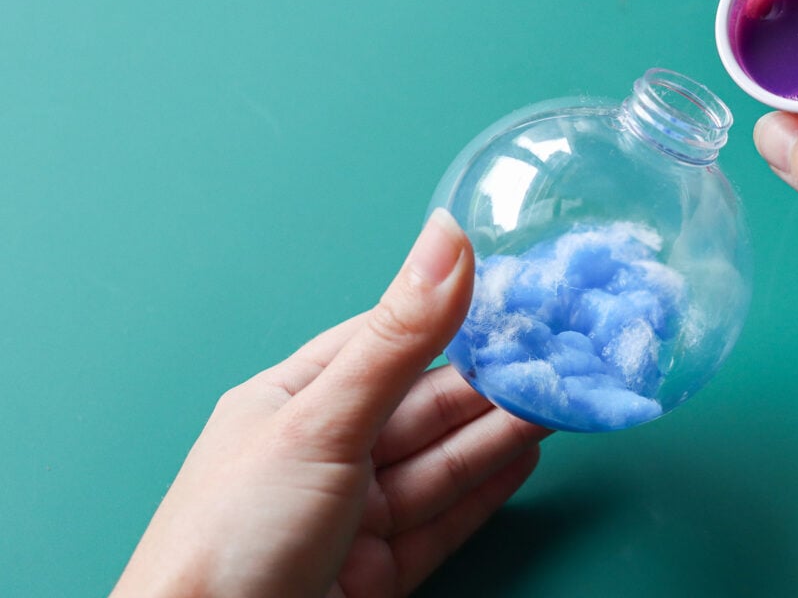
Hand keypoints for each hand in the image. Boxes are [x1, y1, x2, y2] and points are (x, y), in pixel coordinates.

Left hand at [112, 209, 549, 597]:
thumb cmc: (233, 536)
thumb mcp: (323, 421)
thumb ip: (397, 339)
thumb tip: (447, 237)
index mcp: (291, 401)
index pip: (387, 343)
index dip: (452, 317)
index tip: (516, 295)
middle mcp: (324, 453)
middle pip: (423, 406)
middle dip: (491, 380)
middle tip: (560, 352)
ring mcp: (352, 515)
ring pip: (441, 462)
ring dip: (501, 431)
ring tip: (560, 397)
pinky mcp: (378, 571)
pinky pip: (444, 519)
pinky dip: (487, 489)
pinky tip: (525, 457)